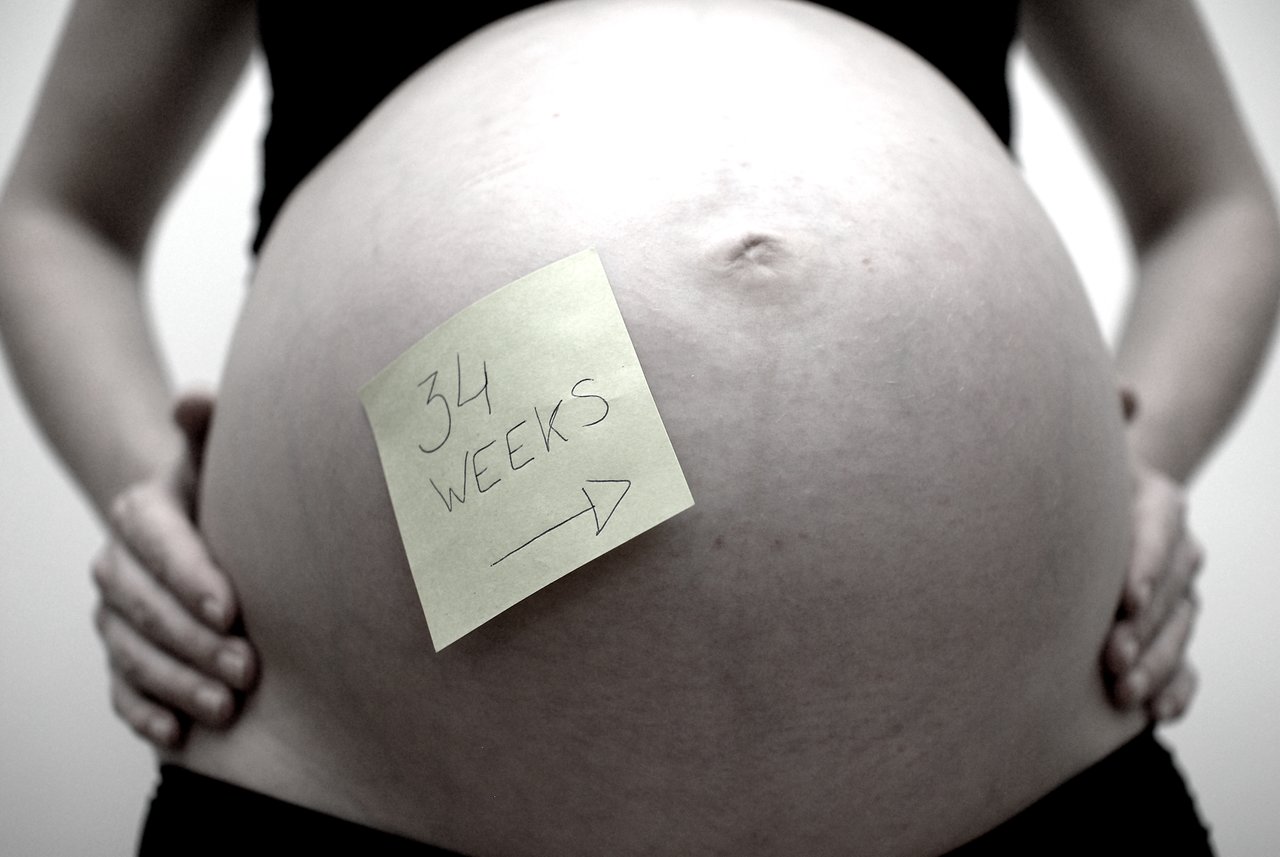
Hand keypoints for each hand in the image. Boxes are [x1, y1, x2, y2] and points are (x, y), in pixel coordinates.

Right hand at [92, 392, 256, 746]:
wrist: (199, 518)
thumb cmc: (225, 483)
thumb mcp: (222, 450)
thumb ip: (208, 424)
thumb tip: (195, 399)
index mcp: (143, 510)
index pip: (158, 543)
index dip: (189, 577)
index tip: (232, 608)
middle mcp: (117, 563)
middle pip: (142, 607)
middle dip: (193, 641)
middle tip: (249, 667)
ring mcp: (114, 613)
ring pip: (131, 653)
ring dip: (177, 683)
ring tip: (228, 706)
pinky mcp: (120, 651)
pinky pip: (119, 688)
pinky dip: (143, 713)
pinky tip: (176, 735)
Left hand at [1104, 395, 1201, 720]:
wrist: (1089, 508)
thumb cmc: (1074, 477)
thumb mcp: (1079, 446)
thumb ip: (1100, 419)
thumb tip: (1122, 394)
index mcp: (1156, 500)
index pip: (1160, 529)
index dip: (1145, 564)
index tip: (1122, 599)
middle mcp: (1177, 549)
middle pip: (1171, 591)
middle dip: (1142, 629)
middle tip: (1108, 659)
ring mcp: (1178, 594)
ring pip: (1178, 633)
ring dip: (1154, 666)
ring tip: (1122, 695)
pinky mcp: (1170, 631)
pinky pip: (1184, 665)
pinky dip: (1175, 690)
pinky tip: (1157, 715)